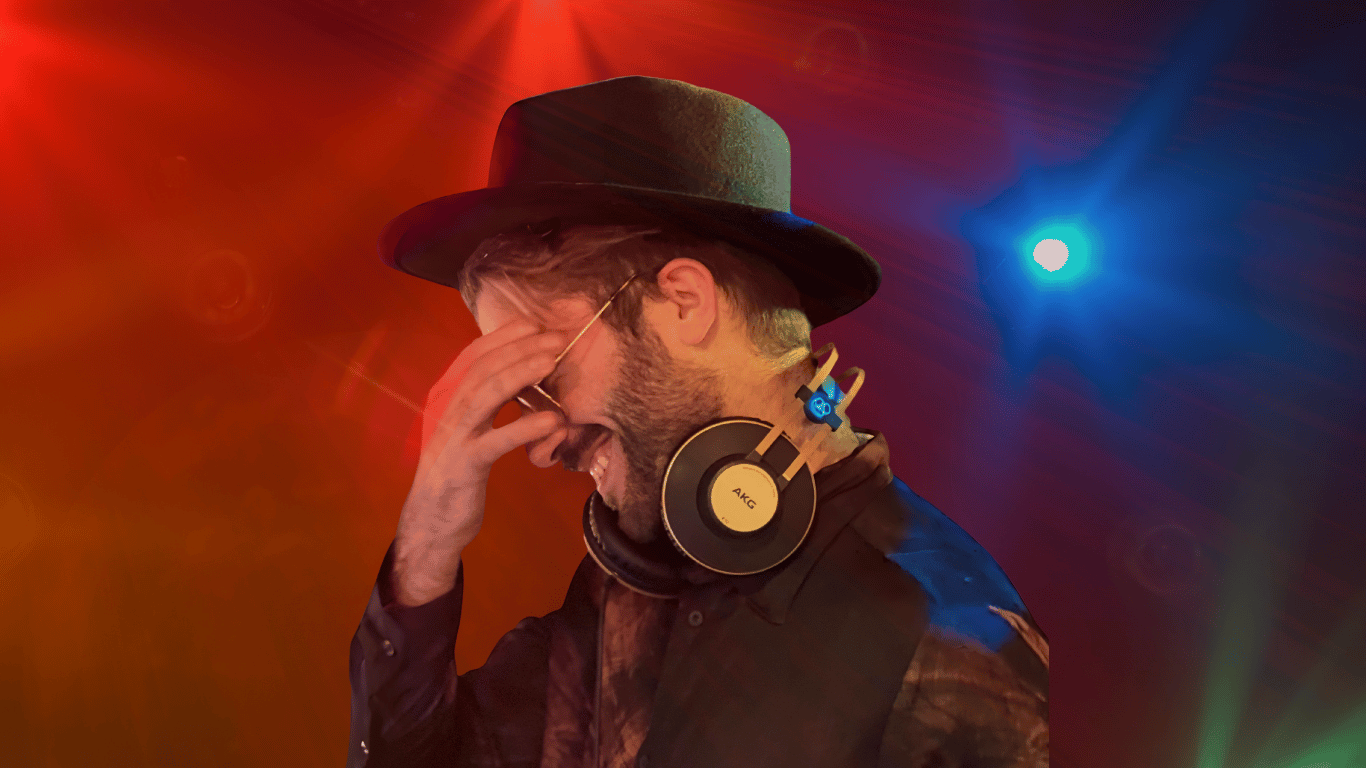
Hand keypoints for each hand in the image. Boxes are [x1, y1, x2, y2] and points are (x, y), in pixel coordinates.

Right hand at [391, 319, 565, 605]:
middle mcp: (443, 408)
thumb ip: (485, 402)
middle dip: (521, 348)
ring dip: (521, 374)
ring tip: (551, 362)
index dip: (505, 336)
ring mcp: (452, 435)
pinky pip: (497, 441)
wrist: (432, 520)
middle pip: (483, 368)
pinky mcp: (464, 464)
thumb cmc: (456, 470)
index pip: (473, 355)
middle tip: (557, 338)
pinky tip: (552, 420)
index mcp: (444, 396)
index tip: (537, 324)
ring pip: (485, 394)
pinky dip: (525, 427)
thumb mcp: (467, 429)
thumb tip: (521, 375)